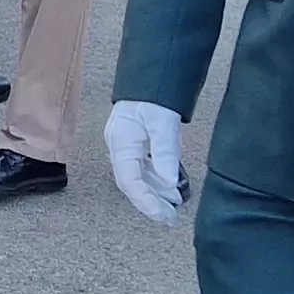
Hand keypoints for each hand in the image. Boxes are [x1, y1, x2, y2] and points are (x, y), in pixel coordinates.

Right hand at [105, 101, 188, 225]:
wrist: (150, 75)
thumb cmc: (153, 94)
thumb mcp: (163, 120)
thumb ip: (165, 151)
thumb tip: (170, 182)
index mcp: (121, 142)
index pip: (129, 181)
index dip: (145, 201)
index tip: (163, 214)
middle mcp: (119, 147)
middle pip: (132, 183)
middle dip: (151, 203)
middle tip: (170, 218)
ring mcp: (125, 146)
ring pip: (137, 178)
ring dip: (155, 193)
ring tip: (175, 204)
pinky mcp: (134, 144)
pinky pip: (142, 169)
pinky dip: (156, 181)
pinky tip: (170, 187)